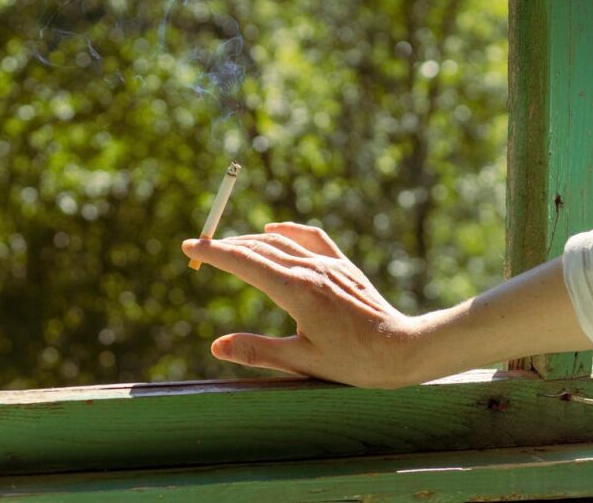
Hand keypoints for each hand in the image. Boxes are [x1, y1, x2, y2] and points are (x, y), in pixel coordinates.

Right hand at [182, 222, 415, 388]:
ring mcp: (328, 264)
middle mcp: (310, 270)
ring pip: (280, 242)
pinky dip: (287, 231)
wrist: (402, 349)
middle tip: (199, 248)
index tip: (190, 247)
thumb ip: (256, 351)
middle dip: (225, 246)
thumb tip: (216, 346)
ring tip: (227, 246)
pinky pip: (310, 238)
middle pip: (258, 247)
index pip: (244, 262)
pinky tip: (274, 231)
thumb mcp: (301, 361)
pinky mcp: (342, 266)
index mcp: (296, 291)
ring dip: (249, 240)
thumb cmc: (353, 361)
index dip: (214, 253)